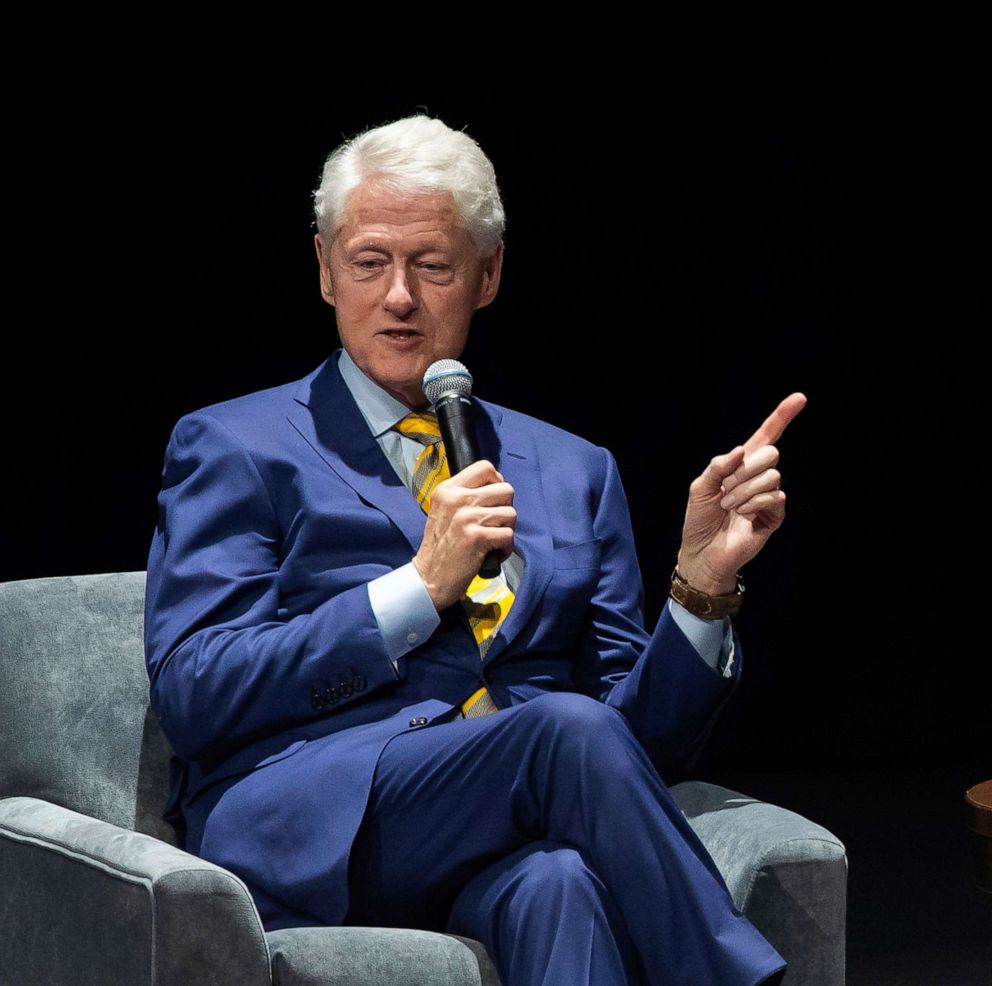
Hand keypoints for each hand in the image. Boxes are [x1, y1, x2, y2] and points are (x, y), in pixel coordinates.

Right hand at [411, 459, 515, 610]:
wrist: (428, 577)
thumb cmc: (440, 547)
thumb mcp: (444, 511)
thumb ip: (466, 496)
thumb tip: (497, 487)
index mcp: (448, 489)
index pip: (485, 467)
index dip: (497, 482)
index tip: (493, 500)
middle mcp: (456, 499)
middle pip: (505, 489)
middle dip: (506, 508)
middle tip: (494, 523)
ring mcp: (466, 517)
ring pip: (511, 513)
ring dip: (506, 530)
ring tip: (492, 540)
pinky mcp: (476, 537)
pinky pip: (508, 535)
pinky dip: (506, 548)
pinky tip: (492, 553)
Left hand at [676, 393, 806, 594]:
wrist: (702, 553)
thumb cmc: (699, 521)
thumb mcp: (700, 488)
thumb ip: (718, 466)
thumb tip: (743, 450)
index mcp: (740, 465)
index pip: (766, 436)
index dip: (782, 417)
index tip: (800, 397)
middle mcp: (758, 477)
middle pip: (771, 453)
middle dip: (744, 470)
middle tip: (726, 489)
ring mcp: (768, 496)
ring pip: (772, 476)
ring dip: (744, 491)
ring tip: (730, 507)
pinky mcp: (774, 516)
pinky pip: (776, 497)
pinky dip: (754, 504)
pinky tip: (742, 515)